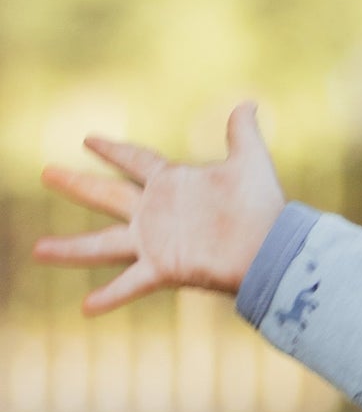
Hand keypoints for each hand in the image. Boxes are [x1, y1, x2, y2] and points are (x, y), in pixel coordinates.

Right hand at [34, 101, 284, 314]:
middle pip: (107, 194)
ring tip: (38, 250)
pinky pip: (131, 283)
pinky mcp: (164, 267)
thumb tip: (248, 104)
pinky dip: (110, 296)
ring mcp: (156, 241)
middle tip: (46, 172)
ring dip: (70, 247)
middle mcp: (157, 212)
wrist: (274, 248)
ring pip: (103, 243)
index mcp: (172, 183)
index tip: (88, 140)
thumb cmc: (264, 207)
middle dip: (77, 184)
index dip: (114, 150)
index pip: (135, 160)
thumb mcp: (250, 162)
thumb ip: (242, 134)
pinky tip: (86, 308)